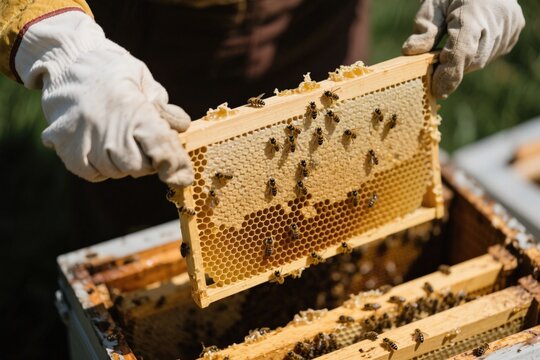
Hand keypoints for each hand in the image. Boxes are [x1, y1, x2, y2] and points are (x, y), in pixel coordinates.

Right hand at [14, 11, 193, 185]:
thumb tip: (181, 126)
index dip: (175, 166)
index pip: (161, 147)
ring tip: (119, 137)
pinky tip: (101, 147)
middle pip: (140, 166)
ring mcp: (85, 141)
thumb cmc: (110, 70)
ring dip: (124, 162)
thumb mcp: (142, 78)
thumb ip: (162, 105)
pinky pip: (93, 174)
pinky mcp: (66, 148)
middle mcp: (109, 130)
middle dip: (149, 160)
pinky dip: (101, 167)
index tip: (183, 177)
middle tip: (143, 142)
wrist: (64, 61)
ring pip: (117, 171)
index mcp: (133, 110)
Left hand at [402, 0, 524, 98]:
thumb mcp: (433, 4)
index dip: (449, 74)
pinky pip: (492, 53)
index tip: (437, 91)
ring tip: (453, 45)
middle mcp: (496, 22)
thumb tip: (410, 51)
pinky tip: (471, 39)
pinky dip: (476, 54)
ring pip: (482, 60)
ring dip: (464, 61)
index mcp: (474, 14)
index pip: (462, 51)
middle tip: (435, 68)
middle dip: (453, 68)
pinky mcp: (514, 31)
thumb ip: (425, 28)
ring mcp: (509, 27)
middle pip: (472, 60)